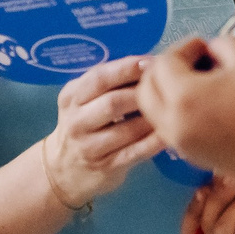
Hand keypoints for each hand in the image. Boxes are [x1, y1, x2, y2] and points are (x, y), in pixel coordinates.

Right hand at [41, 56, 161, 208]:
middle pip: (113, 102)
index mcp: (71, 97)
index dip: (128, 68)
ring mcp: (89, 146)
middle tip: (166, 87)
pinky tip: (168, 134)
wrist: (63, 170)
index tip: (153, 62)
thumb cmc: (83, 127)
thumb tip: (148, 65)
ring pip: (126, 129)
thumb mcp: (82, 102)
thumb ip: (107, 84)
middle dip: (142, 93)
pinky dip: (153, 142)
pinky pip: (134, 152)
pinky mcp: (105, 167)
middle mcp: (76, 121)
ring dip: (151, 118)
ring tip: (171, 110)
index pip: (99, 77)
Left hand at [137, 32, 234, 187]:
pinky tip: (210, 106)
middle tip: (194, 62)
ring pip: (155, 113)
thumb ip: (219, 46)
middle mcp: (173, 124)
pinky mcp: (195, 158)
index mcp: (183, 97)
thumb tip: (209, 51)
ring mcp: (182, 145)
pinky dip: (180, 113)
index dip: (184, 47)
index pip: (164, 63)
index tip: (206, 46)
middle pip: (146, 90)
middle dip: (165, 71)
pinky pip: (173, 130)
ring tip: (202, 84)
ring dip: (169, 93)